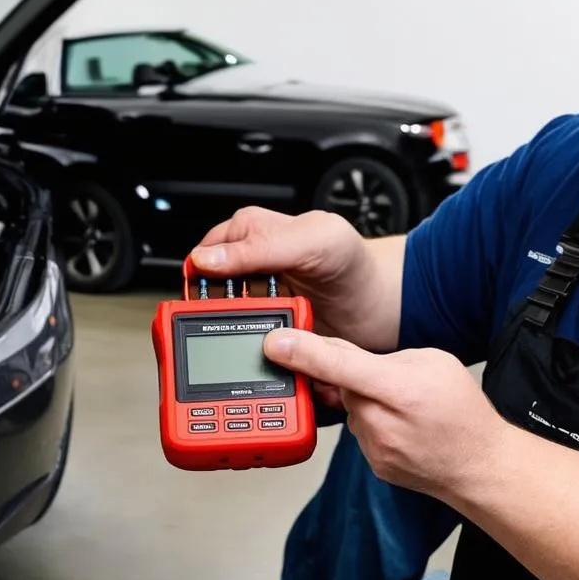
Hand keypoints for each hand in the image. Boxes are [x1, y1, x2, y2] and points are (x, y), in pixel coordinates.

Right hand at [189, 206, 391, 347]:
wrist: (378, 304)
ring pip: (224, 320)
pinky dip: (254, 348)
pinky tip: (269, 347)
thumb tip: (207, 259)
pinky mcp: (267, 325)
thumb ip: (260, 248)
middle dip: (216, 312)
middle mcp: (247, 264)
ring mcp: (256, 297)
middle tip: (239, 323)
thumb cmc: (353, 261)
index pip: (204, 255)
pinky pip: (246, 340)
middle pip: (207, 291)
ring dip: (237, 334)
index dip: (200, 280)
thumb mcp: (310, 242)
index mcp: (248, 232)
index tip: (209, 301)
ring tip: (260, 335)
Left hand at [264, 327, 505, 499]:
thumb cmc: (463, 412)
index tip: (273, 343)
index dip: (301, 352)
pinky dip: (373, 421)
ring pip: (351, 407)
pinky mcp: (373, 462)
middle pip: (341, 384)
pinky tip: (402, 426)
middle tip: (385, 375)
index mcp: (396, 389)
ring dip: (366, 399)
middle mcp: (379, 421)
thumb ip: (382, 356)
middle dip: (352, 373)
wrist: (481, 466)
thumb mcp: (433, 361)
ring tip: (406, 408)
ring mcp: (374, 446)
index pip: (337, 366)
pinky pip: (360, 428)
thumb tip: (342, 355)